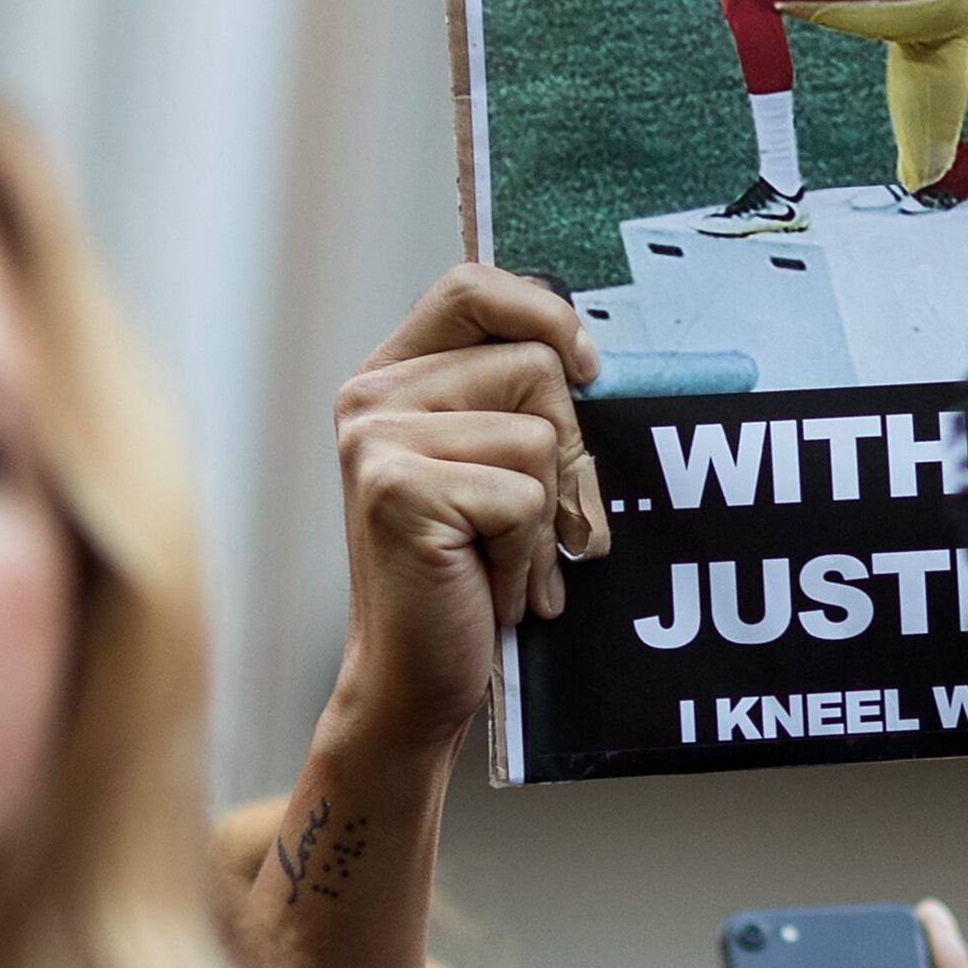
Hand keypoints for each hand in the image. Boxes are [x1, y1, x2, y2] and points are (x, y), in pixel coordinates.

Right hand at [328, 266, 605, 739]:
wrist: (416, 681)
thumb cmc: (467, 575)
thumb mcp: (497, 468)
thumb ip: (521, 402)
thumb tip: (595, 360)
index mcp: (394, 375)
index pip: (472, 287)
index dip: (543, 313)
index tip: (586, 369)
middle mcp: (372, 397)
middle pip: (533, 363)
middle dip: (570, 452)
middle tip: (543, 524)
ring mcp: (377, 441)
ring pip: (541, 436)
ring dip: (546, 518)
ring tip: (504, 560)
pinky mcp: (398, 491)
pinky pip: (525, 497)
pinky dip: (527, 555)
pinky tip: (489, 586)